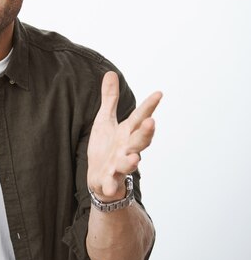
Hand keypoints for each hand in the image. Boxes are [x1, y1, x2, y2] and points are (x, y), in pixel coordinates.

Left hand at [87, 71, 162, 200]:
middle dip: (146, 133)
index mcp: (127, 133)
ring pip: (128, 163)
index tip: (159, 93)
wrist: (100, 179)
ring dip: (131, 161)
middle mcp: (127, 149)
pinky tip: (109, 186)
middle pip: (139, 140)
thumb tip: (111, 73)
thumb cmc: (105, 148)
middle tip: (151, 122)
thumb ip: (110, 99)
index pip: (139, 118)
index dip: (149, 106)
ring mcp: (119, 165)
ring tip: (134, 158)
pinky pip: (111, 183)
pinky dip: (111, 185)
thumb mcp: (104, 120)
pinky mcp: (109, 179)